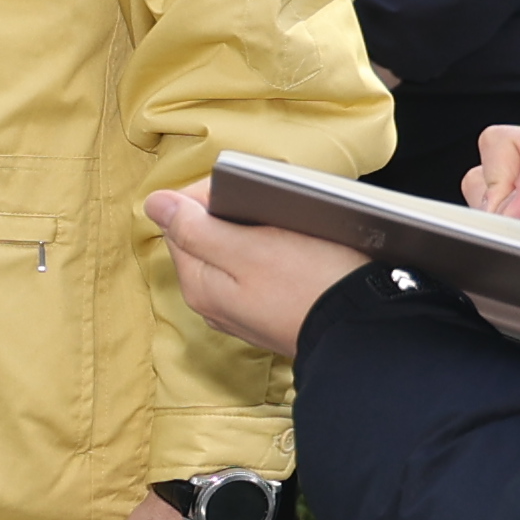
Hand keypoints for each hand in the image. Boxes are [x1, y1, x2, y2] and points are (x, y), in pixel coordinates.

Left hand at [142, 187, 363, 365]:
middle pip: (204, 238)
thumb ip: (195, 228)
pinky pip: (258, 271)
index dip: (206, 195)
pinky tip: (294, 248)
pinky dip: (270, 252)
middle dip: (230, 213)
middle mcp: (213, 302)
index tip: (244, 187)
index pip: (179, 222)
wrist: (365, 331)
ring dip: (252, 231)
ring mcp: (241, 311)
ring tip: (284, 222)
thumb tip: (154, 204)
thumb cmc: (310, 284)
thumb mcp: (248, 248)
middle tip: (269, 203)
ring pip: (232, 254)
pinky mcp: (270, 313)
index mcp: (198, 284)